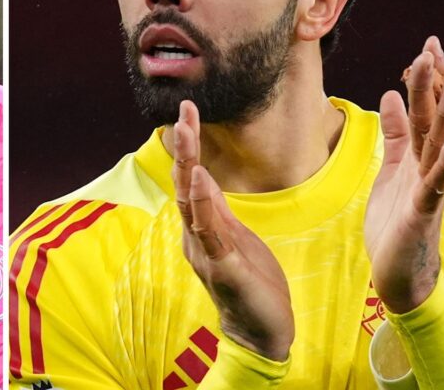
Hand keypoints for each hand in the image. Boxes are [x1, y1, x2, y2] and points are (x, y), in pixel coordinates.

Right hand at [172, 100, 293, 360]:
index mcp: (201, 227)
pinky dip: (202, 204)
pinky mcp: (222, 266)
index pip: (191, 180)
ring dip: (188, 166)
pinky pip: (209, 231)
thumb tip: (201, 174)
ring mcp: (205, 251)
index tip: (187, 114)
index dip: (188, 147)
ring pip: (191, 202)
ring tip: (184, 133)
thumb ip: (216, 209)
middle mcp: (195, 236)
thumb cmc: (250, 284)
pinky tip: (200, 180)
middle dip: (184, 148)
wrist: (260, 331)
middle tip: (183, 113)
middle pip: (185, 184)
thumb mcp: (235, 236)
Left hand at [365, 37, 443, 313]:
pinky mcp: (422, 212)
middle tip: (433, 49)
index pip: (420, 110)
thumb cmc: (395, 221)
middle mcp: (427, 167)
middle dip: (432, 85)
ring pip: (439, 145)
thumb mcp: (390, 170)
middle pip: (430, 119)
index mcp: (415, 156)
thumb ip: (393, 135)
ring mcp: (428, 188)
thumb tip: (390, 96)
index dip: (422, 81)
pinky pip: (435, 186)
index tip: (427, 45)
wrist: (397, 271)